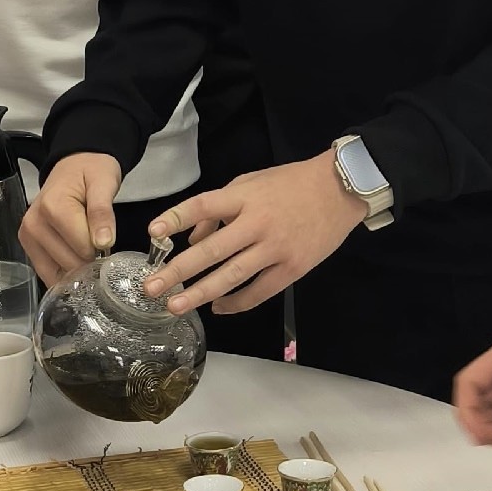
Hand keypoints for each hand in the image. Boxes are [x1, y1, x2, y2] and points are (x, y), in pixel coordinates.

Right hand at [19, 153, 122, 287]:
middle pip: (70, 263)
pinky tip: (74, 257)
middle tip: (97, 240)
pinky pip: (47, 273)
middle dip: (89, 260)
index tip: (107, 237)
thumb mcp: (104, 183)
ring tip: (85, 245)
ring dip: (76, 268)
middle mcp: (34, 224)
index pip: (83, 248)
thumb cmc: (91, 171)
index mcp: (53, 208)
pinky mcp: (27, 244)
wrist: (74, 163)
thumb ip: (102, 213)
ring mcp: (28, 236)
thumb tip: (103, 242)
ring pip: (58, 273)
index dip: (101, 248)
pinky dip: (64, 272)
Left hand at [144, 152, 366, 314]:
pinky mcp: (293, 268)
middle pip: (213, 250)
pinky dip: (236, 302)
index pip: (204, 205)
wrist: (339, 191)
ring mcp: (276, 248)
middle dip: (179, 270)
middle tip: (151, 287)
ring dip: (200, 293)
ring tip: (174, 306)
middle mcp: (258, 223)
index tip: (153, 232)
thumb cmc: (289, 184)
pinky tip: (217, 307)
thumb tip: (193, 238)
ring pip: (232, 276)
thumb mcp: (250, 182)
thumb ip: (220, 208)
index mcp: (245, 197)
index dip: (177, 218)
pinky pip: (259, 291)